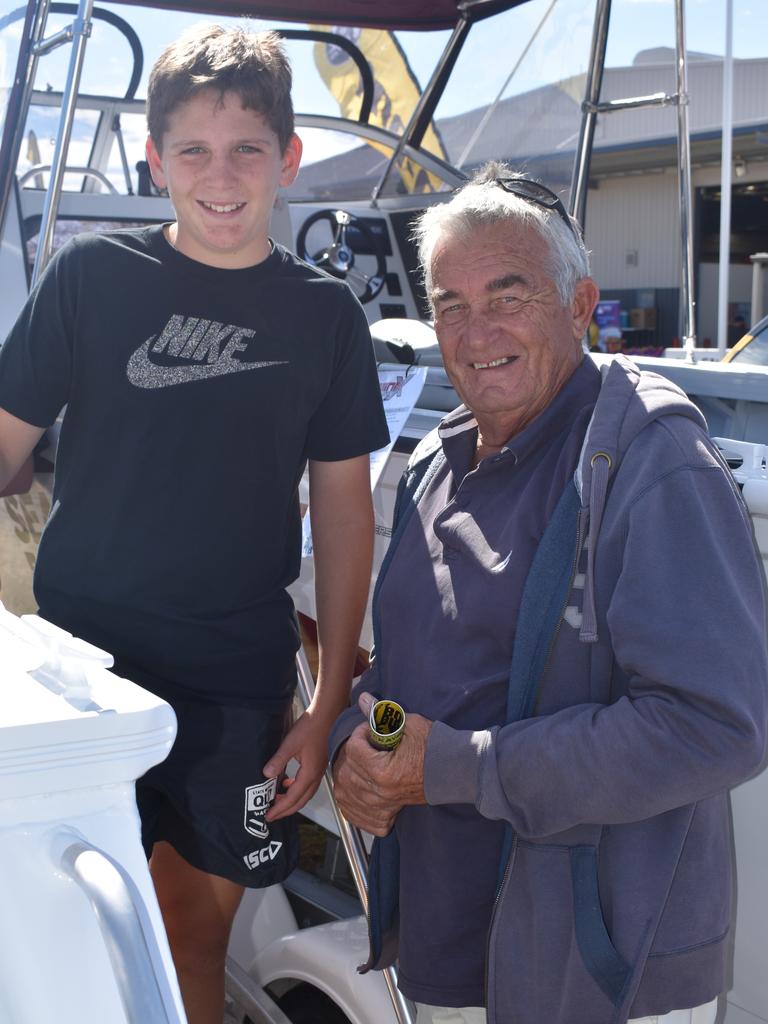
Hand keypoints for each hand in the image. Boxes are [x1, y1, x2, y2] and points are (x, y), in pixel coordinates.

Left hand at [263, 709, 330, 821]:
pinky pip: (308, 784)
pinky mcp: (318, 764)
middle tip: (272, 815)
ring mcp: (319, 770)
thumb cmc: (310, 727)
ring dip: (292, 801)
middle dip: (286, 810)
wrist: (326, 715)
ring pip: (305, 794)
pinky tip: (287, 783)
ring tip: (278, 801)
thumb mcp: (290, 743)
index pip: (293, 798)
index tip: (269, 815)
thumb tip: (266, 775)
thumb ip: (278, 760)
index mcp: (309, 773)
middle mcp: (316, 775)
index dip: (280, 808)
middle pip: (301, 801)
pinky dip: (297, 789)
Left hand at [332, 692, 432, 835]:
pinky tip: (352, 790)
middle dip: (350, 753)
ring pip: (345, 793)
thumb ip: (381, 714)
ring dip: (346, 775)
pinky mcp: (387, 813)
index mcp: (383, 771)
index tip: (370, 728)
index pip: (353, 749)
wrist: (456, 770)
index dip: (359, 733)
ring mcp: (382, 805)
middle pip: (345, 771)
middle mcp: (379, 792)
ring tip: (357, 762)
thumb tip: (363, 699)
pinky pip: (355, 815)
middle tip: (364, 743)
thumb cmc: (435, 746)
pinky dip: (349, 803)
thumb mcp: (408, 724)